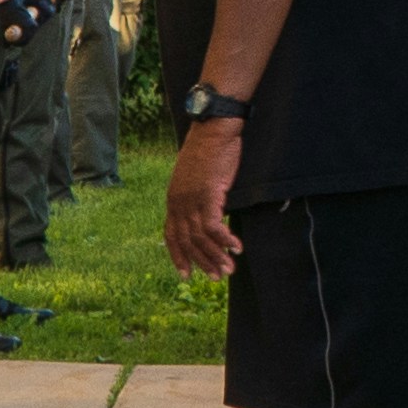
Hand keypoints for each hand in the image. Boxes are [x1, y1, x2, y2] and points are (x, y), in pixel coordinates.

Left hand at [164, 115, 245, 276]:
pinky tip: (237, 248)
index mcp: (173, 199)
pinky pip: (214, 227)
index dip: (178, 256)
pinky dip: (225, 240)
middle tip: (216, 277)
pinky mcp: (208, 195)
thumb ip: (196, 197)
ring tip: (229, 270)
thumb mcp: (196, 178)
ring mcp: (191, 200)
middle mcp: (178, 202)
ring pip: (201, 238)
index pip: (171, 236)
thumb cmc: (209, 150)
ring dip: (216, 256)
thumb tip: (207, 213)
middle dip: (202, 262)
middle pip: (187, 242)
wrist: (214, 130)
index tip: (186, 274)